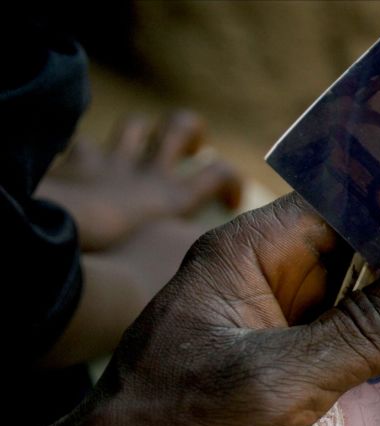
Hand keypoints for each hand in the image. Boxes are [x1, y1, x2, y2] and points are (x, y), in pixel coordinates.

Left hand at [37, 110, 241, 251]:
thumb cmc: (116, 256)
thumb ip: (183, 252)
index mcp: (174, 198)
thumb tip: (201, 260)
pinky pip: (82, 145)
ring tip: (143, 142)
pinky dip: (85, 152)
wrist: (63, 237)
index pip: (220, 174)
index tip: (230, 202)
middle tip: (195, 142)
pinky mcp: (77, 161)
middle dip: (191, 128)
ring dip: (141, 131)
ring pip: (135, 126)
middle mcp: (148, 172)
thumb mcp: (165, 261)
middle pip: (179, 127)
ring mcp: (112, 162)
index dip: (232, 182)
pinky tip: (83, 161)